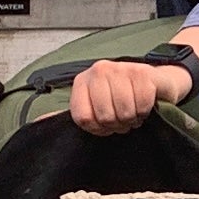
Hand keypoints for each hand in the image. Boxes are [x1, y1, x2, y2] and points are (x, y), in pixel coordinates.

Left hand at [68, 55, 188, 131]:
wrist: (157, 82)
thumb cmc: (125, 97)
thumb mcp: (97, 106)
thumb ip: (76, 114)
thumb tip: (40, 122)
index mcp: (82, 81)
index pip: (83, 118)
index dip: (98, 129)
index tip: (106, 125)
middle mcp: (99, 70)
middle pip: (105, 116)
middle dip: (118, 124)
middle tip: (124, 118)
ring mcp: (121, 69)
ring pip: (124, 112)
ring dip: (133, 118)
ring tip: (135, 112)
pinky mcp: (142, 72)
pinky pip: (142, 104)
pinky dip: (146, 111)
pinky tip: (145, 106)